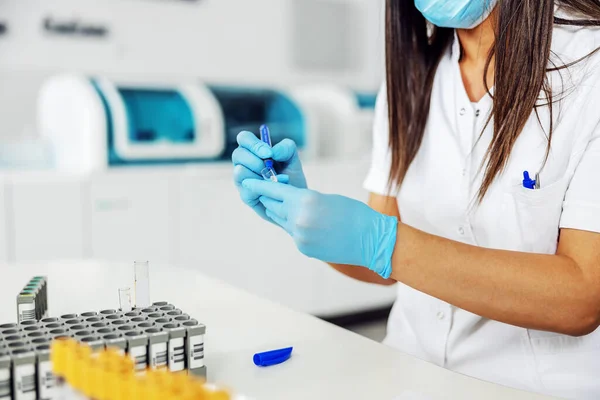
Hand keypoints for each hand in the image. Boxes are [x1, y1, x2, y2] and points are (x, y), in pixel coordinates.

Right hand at [232, 131, 306, 221]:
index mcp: (253, 150)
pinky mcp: (245, 195)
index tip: (268, 153)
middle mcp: (244, 163)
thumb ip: (286, 148)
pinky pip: (247, 189)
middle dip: (255, 161)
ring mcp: (242, 180)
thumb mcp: (293, 159)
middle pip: (238, 154)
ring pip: (239, 171)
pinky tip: (273, 191)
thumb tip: (272, 152)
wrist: (296, 201)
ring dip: (259, 176)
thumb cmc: (293, 178)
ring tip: (275, 181)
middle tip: (270, 169)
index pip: (244, 138)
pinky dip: (262, 190)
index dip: (253, 144)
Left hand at [241, 179, 397, 277]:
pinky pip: (292, 233)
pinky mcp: (303, 248)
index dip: (259, 186)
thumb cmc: (353, 213)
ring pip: (281, 221)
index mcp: (305, 200)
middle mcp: (298, 219)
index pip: (273, 191)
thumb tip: (288, 204)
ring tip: (289, 207)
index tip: (246, 182)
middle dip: (270, 199)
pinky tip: (308, 224)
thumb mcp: (325, 198)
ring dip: (281, 213)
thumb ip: (303, 200)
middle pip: (273, 207)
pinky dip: (295, 227)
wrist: (370, 239)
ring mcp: (300, 236)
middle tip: (266, 192)